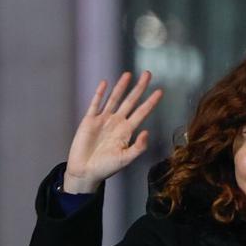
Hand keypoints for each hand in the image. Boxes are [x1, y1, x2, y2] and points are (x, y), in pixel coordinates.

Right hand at [63, 71, 163, 192]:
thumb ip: (138, 147)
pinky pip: (95, 104)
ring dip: (121, 87)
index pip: (142, 113)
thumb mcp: (125, 159)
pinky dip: (100, 94)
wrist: (86, 171)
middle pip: (130, 101)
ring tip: (128, 74)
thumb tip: (146, 132)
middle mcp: (117, 123)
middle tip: (148, 73)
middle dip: (139, 88)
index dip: (150, 102)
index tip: (160, 91)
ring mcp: (103, 120)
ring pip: (114, 99)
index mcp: (127, 131)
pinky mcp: (89, 121)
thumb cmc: (106, 168)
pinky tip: (105, 83)